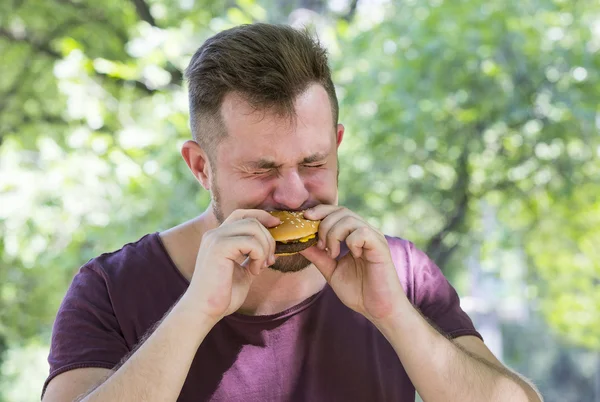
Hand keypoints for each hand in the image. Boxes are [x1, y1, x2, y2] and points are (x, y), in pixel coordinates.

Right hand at [187, 209, 279, 321]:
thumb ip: (252, 257)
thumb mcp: (243, 272)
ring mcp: (215, 239)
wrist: (205, 311)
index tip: (277, 225)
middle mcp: (215, 234)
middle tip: (270, 261)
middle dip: (268, 238)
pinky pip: (251, 242)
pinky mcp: (219, 247)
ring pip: (253, 227)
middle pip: (251, 220)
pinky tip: (254, 271)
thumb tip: (270, 248)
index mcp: (218, 237)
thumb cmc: (223, 295)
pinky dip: (259, 255)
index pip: (242, 214)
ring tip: (261, 267)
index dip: (262, 216)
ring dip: (265, 247)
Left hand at [300, 205, 404, 321]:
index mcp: (354, 235)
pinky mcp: (380, 246)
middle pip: (341, 211)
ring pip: (349, 219)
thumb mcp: (331, 270)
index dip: (320, 211)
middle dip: (323, 225)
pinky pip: (361, 232)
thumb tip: (299, 242)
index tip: (305, 219)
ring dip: (334, 235)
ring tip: (333, 254)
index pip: (337, 212)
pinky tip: (354, 256)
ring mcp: (374, 237)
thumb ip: (317, 256)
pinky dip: (351, 242)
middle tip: (321, 246)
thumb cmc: (358, 291)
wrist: (378, 309)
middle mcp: (365, 232)